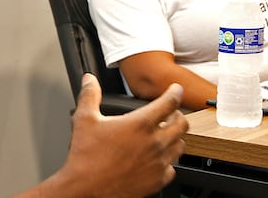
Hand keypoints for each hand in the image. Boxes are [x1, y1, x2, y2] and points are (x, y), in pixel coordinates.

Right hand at [61, 73, 187, 196]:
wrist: (86, 190)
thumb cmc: (86, 158)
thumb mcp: (84, 120)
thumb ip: (89, 96)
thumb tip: (89, 81)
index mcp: (140, 124)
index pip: (169, 102)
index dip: (175, 92)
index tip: (175, 89)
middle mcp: (154, 142)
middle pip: (182, 124)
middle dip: (178, 115)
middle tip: (171, 113)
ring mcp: (158, 163)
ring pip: (180, 145)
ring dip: (175, 137)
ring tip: (165, 134)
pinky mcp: (157, 180)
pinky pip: (172, 168)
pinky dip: (168, 161)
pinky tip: (157, 159)